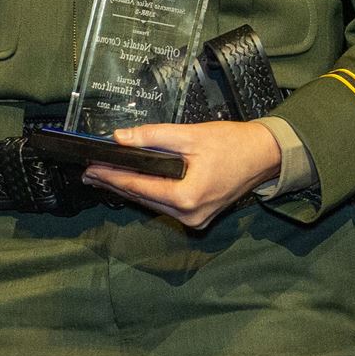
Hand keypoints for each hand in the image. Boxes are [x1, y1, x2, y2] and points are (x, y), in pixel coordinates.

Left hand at [87, 121, 281, 230]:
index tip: (90, 169)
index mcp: (187, 197)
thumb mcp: (190, 135)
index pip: (139, 187)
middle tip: (90, 173)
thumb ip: (152, 137)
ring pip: (153, 204)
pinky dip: (150, 193)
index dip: (111, 177)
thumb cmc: (233, 144)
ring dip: (131, 190)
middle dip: (116, 184)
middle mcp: (189, 215)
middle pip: (143, 199)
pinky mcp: (199, 217)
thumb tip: (119, 138)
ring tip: (105, 176)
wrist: (264, 156)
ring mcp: (195, 220)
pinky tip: (134, 183)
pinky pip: (166, 206)